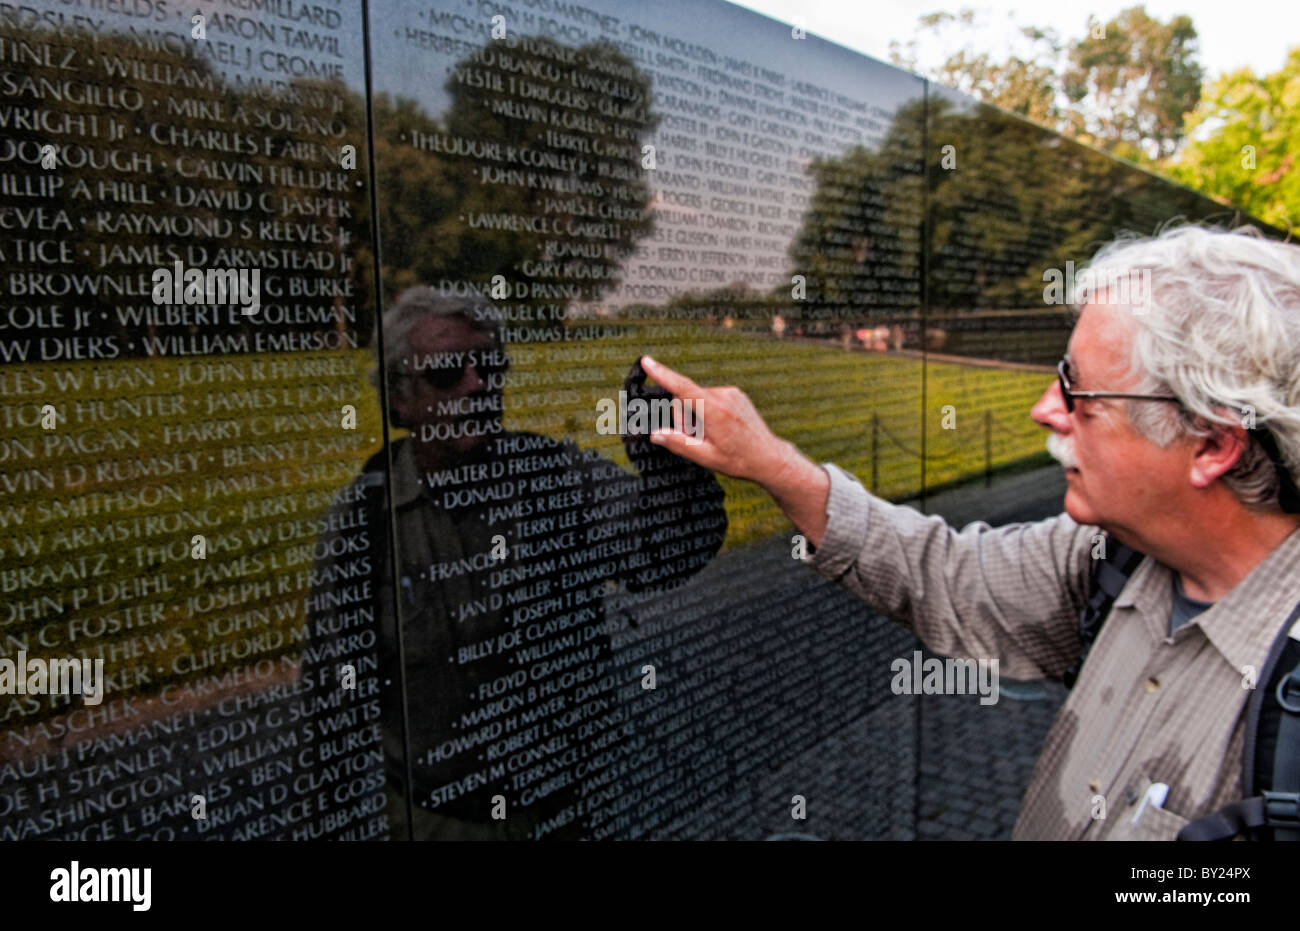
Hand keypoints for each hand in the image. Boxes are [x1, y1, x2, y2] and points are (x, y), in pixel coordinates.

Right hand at [640, 356, 830, 545]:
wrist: (769, 457)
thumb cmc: (739, 460)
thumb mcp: (705, 457)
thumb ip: (678, 443)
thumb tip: (656, 434)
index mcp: (715, 411)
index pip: (683, 388)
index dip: (662, 374)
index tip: (647, 361)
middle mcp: (723, 396)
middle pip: (686, 399)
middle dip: (683, 419)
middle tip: (694, 440)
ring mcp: (731, 393)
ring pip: (697, 399)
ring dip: (695, 417)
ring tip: (711, 438)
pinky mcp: (735, 394)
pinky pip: (709, 398)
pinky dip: (706, 412)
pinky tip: (719, 430)